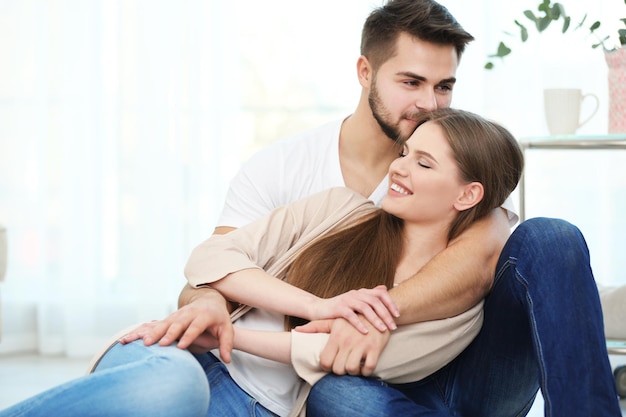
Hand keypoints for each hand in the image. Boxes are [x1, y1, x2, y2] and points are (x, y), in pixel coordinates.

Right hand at [119, 288, 234, 361]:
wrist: (209, 300)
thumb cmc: (218, 319)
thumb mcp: (226, 329)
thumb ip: (227, 344)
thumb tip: (227, 360)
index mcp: (204, 315)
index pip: (196, 326)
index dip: (188, 336)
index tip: (181, 346)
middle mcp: (190, 313)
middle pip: (178, 323)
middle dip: (168, 333)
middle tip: (159, 345)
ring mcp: (179, 314)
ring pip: (165, 322)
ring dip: (155, 332)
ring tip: (145, 343)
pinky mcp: (171, 317)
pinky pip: (157, 323)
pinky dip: (147, 329)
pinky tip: (137, 337)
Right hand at [312, 285, 397, 333]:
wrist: (319, 309)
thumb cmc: (340, 308)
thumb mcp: (356, 301)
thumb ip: (369, 296)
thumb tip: (384, 288)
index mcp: (361, 292)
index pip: (380, 293)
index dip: (390, 303)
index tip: (398, 315)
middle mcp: (355, 294)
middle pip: (374, 301)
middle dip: (386, 314)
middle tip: (393, 326)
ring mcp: (346, 300)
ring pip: (364, 308)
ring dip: (375, 319)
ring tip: (383, 330)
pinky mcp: (338, 308)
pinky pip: (350, 315)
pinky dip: (359, 324)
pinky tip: (365, 332)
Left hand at [313, 317, 389, 376]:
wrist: (377, 311)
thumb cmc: (353, 319)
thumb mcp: (334, 321)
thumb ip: (315, 327)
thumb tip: (296, 330)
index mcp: (336, 336)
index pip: (325, 361)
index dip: (327, 367)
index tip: (332, 364)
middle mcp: (347, 342)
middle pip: (338, 369)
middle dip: (340, 371)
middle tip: (343, 366)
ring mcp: (361, 345)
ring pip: (352, 369)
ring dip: (353, 371)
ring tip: (354, 366)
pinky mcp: (375, 348)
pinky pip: (368, 368)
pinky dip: (366, 371)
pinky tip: (364, 366)